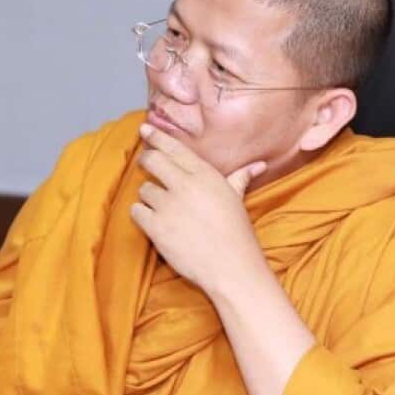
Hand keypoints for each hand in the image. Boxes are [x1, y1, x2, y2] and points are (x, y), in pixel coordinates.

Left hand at [130, 124, 267, 295]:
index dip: (156, 136)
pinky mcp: (156, 226)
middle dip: (146, 161)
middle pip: (152, 160)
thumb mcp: (237, 199)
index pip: (174, 148)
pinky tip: (153, 221)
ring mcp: (169, 205)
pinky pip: (136, 211)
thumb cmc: (237, 233)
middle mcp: (185, 184)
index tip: (144, 128)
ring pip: (143, 189)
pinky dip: (141, 215)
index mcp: (205, 174)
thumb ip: (240, 178)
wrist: (231, 267)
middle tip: (145, 164)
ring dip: (149, 196)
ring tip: (162, 208)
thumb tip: (258, 165)